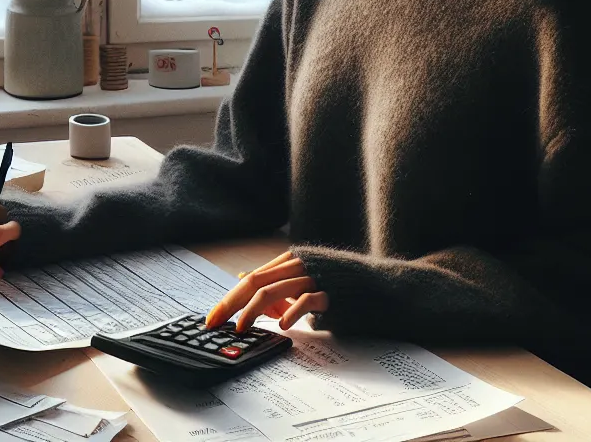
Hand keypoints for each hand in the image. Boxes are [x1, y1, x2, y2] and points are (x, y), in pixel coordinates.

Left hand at [205, 251, 328, 331]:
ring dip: (254, 310)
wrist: (378, 287)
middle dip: (232, 303)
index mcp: (289, 262)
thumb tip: (242, 277)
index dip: (229, 298)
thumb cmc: (337, 287)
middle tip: (217, 323)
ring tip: (243, 327)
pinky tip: (282, 325)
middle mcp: (298, 265)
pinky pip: (307, 300)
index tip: (213, 318)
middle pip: (257, 282)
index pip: (252, 279)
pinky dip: (291, 312)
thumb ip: (274, 282)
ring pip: (275, 289)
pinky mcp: (332, 293)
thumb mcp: (300, 283)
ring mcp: (315, 277)